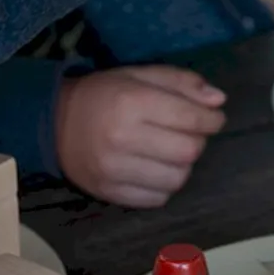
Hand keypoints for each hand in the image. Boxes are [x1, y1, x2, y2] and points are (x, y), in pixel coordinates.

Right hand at [55, 65, 226, 206]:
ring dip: (182, 166)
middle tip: (188, 134)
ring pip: (177, 179)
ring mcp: (115, 170)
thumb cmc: (104, 96)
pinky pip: (157, 198)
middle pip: (189, 152)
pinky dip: (163, 186)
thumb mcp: (139, 76)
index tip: (213, 119)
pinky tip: (153, 170)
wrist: (54, 125)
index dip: (212, 120)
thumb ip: (181, 83)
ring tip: (169, 153)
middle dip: (197, 142)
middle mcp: (123, 137)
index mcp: (131, 102)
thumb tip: (219, 101)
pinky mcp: (110, 193)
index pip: (192, 118)